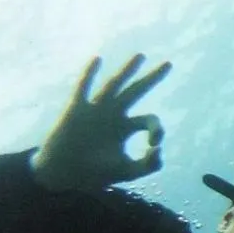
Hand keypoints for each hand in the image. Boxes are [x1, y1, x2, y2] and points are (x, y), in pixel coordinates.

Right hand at [30, 54, 171, 191]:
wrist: (64, 175)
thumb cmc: (96, 174)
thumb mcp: (129, 171)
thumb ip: (150, 165)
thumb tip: (159, 149)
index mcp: (126, 127)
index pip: (150, 120)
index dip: (158, 130)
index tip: (154, 145)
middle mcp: (113, 114)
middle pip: (137, 91)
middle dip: (152, 78)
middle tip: (169, 64)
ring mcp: (95, 110)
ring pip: (115, 85)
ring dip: (128, 71)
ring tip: (142, 56)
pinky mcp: (76, 110)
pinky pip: (83, 88)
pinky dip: (90, 74)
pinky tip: (98, 59)